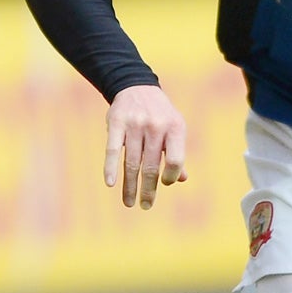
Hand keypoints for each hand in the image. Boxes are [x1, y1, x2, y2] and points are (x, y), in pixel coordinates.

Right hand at [104, 84, 187, 209]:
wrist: (137, 86)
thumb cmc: (159, 114)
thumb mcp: (173, 128)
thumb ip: (176, 152)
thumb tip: (181, 179)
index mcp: (174, 128)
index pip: (175, 160)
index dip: (170, 176)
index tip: (163, 184)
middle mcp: (155, 125)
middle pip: (151, 166)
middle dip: (148, 190)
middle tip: (145, 206)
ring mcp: (135, 124)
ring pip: (131, 162)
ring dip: (129, 186)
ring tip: (128, 202)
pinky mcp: (116, 122)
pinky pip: (112, 150)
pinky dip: (110, 168)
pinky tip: (110, 183)